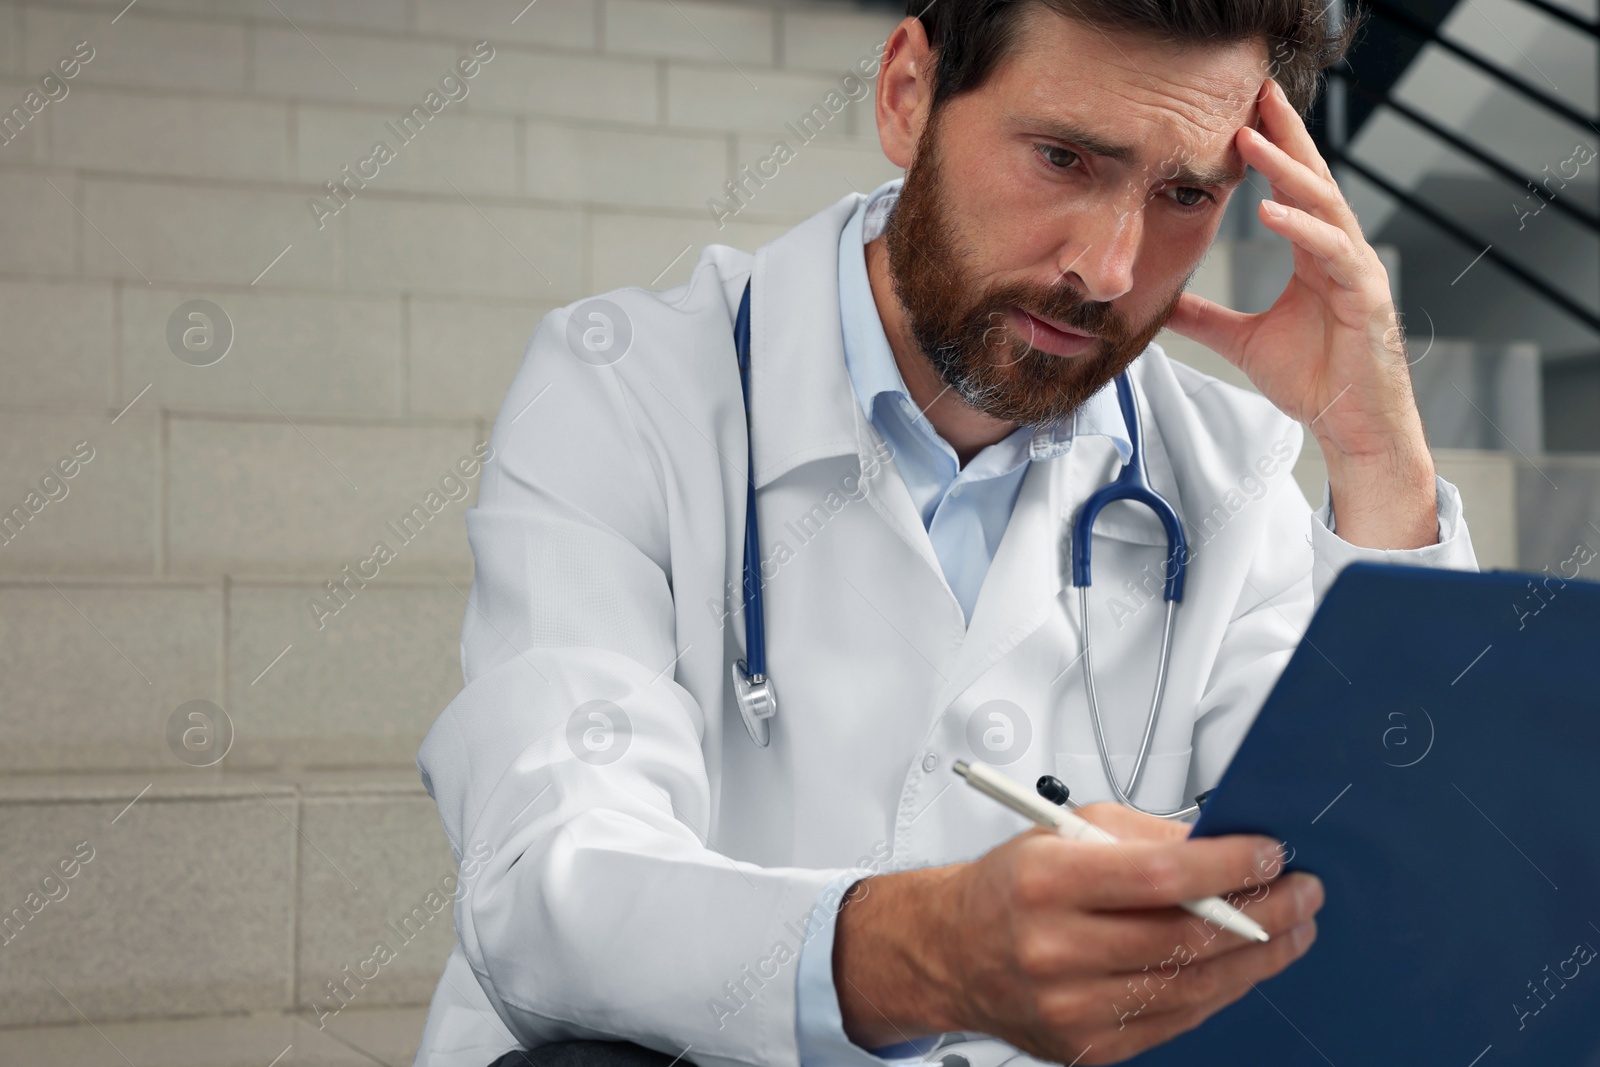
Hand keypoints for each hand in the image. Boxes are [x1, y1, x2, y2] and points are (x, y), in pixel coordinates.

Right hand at [832, 803, 1322, 1064]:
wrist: (953, 951)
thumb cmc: (1010, 887)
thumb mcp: (1065, 831)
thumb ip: (1144, 836)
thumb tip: (1221, 845)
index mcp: (1045, 882)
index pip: (1158, 875)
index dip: (1227, 866)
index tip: (1269, 854)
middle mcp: (1054, 948)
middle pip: (1185, 938)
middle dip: (1262, 912)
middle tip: (1300, 893)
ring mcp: (1071, 1006)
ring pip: (1192, 987)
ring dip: (1256, 957)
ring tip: (1290, 929)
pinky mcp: (1088, 1046)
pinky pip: (1175, 1021)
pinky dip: (1218, 991)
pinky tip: (1242, 966)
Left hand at [1165, 78, 1437, 550]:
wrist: (1350, 428)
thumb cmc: (1314, 381)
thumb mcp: (1242, 341)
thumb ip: (1204, 317)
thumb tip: (1161, 301)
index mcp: (1314, 255)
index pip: (1292, 189)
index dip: (1271, 149)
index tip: (1242, 114)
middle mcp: (1339, 253)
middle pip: (1312, 180)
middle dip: (1285, 136)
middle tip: (1258, 94)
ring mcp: (1357, 272)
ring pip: (1324, 207)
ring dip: (1288, 171)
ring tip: (1252, 141)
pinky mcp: (1366, 298)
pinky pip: (1335, 254)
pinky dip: (1304, 229)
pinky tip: (1274, 210)